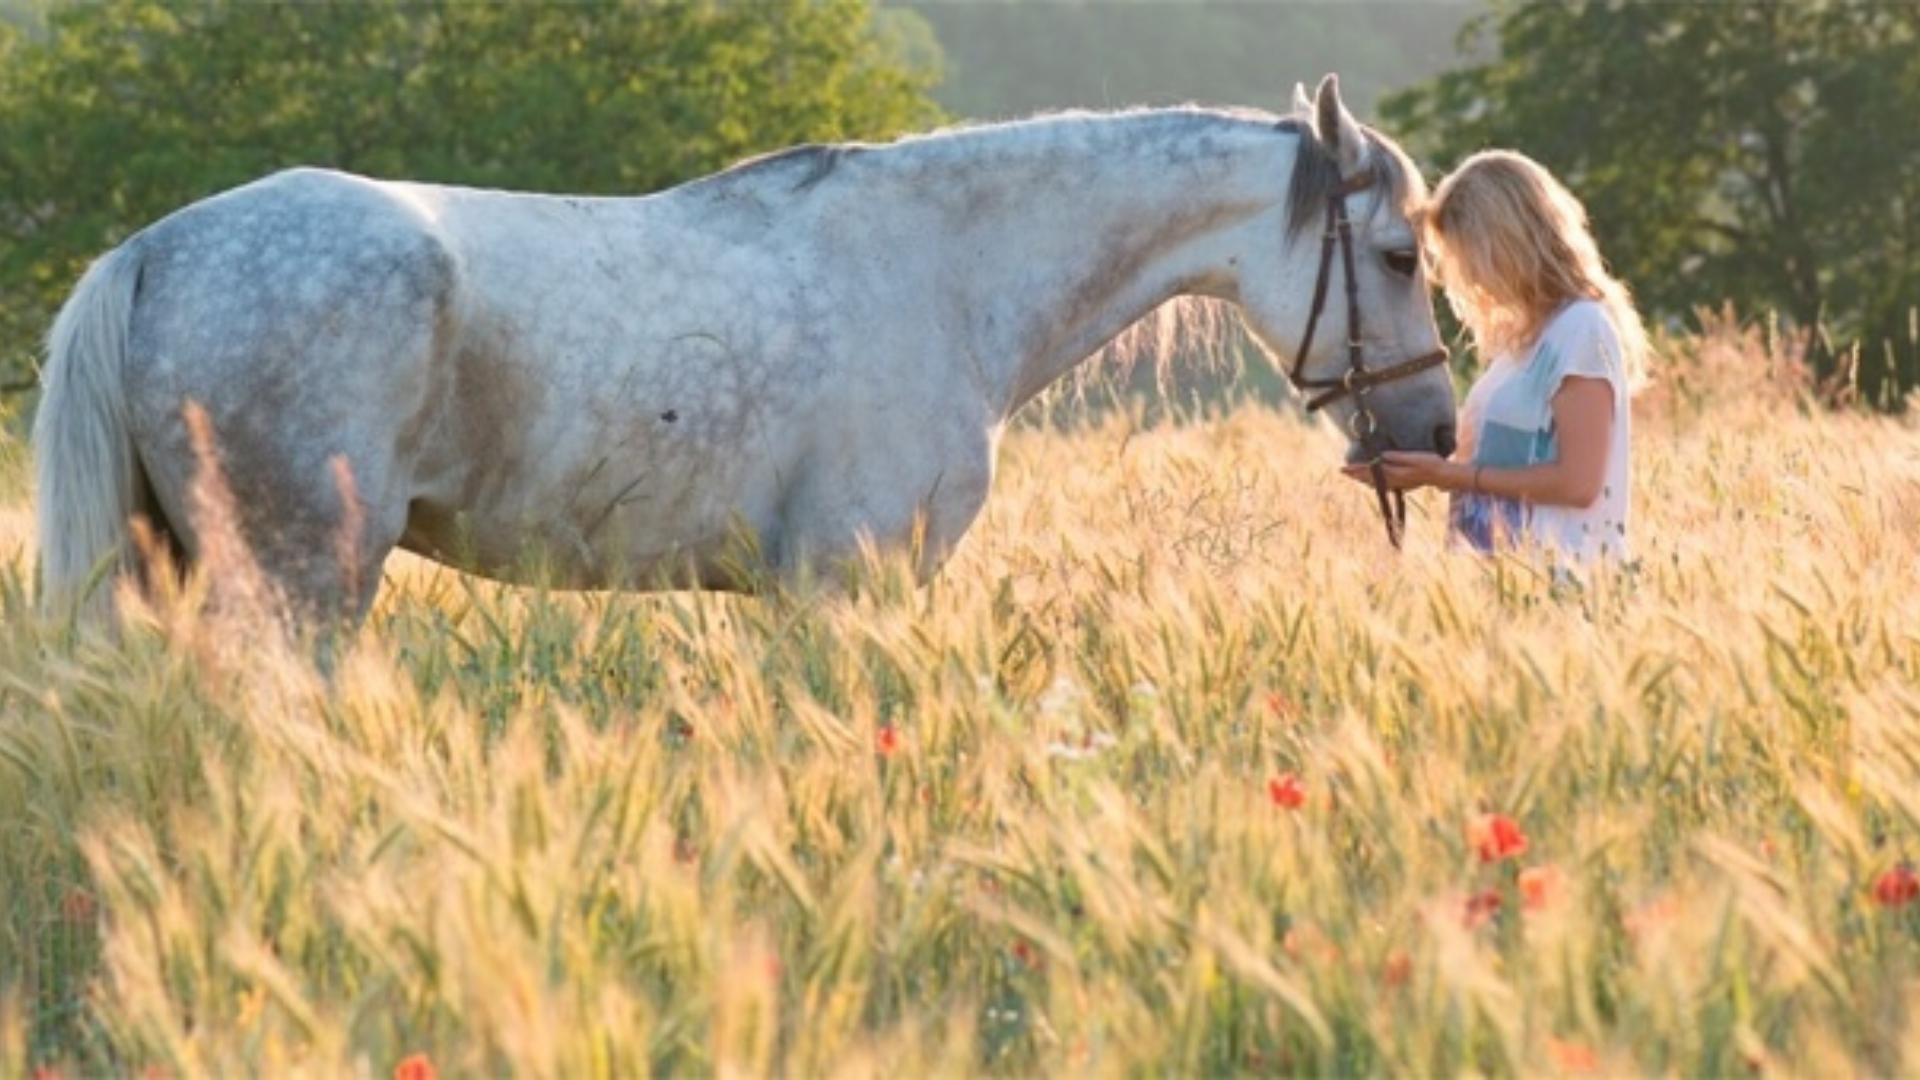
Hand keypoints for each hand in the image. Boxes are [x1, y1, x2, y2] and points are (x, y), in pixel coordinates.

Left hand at [1340, 450, 1456, 492]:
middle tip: (1342, 471)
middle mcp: (1394, 479)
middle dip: (1356, 474)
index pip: (1372, 470)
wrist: (1442, 475)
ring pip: (1376, 483)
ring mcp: (1398, 483)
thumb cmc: (1430, 463)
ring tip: (1353, 476)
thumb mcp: (1415, 457)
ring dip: (1363, 479)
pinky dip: (1375, 484)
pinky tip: (1372, 485)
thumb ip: (1398, 457)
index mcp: (1395, 472)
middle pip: (1371, 477)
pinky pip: (1384, 485)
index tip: (1345, 468)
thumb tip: (1382, 456)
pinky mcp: (1403, 484)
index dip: (1358, 468)